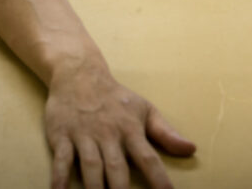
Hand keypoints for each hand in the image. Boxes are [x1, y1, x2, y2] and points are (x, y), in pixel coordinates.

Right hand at [45, 59, 195, 188]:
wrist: (80, 74)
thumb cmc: (116, 98)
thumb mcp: (144, 110)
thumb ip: (166, 133)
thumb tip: (191, 149)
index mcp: (130, 129)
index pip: (148, 158)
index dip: (158, 178)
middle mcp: (108, 134)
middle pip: (116, 167)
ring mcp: (84, 136)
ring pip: (90, 166)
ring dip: (94, 188)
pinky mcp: (62, 137)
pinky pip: (61, 160)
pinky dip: (59, 178)